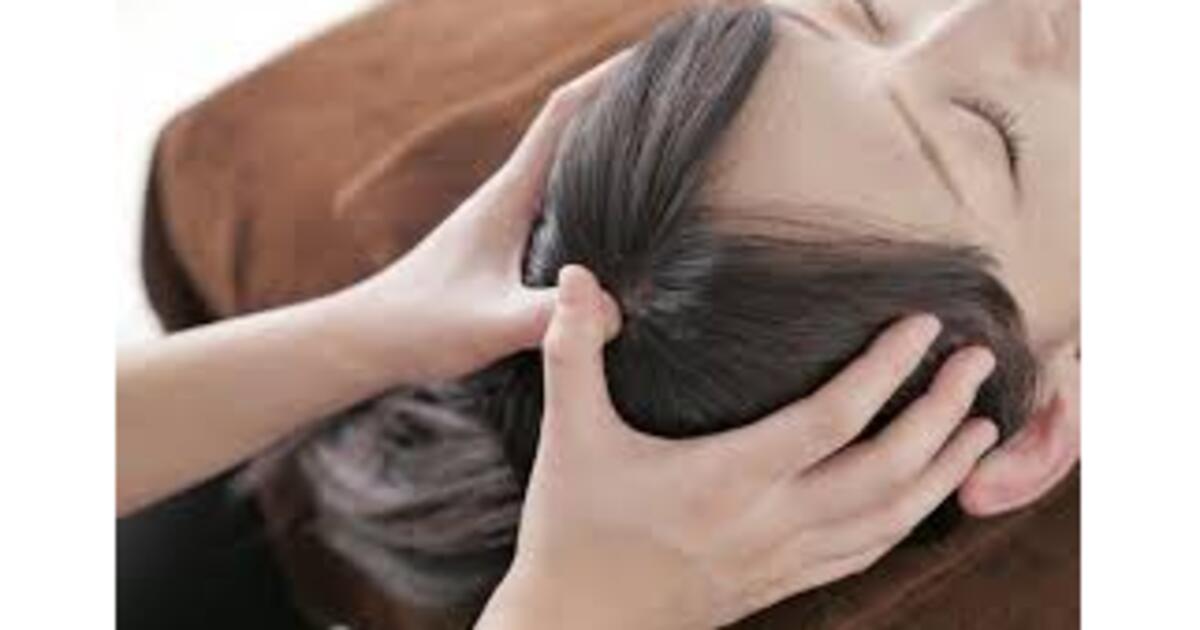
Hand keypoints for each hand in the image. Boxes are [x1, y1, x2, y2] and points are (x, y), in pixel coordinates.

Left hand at [333, 51, 629, 383]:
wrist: (369, 339)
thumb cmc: (420, 325)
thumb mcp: (490, 324)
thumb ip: (549, 316)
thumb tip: (616, 308)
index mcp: (509, 194)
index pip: (563, 115)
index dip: (607, 79)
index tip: (651, 62)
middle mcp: (510, 196)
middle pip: (573, 129)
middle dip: (621, 106)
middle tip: (673, 98)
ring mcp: (508, 220)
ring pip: (568, 168)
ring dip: (608, 149)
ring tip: (662, 147)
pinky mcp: (508, 247)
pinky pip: (562, 205)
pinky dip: (595, 194)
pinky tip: (620, 220)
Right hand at [477, 266, 999, 629]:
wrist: (576, 626)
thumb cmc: (572, 528)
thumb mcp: (570, 436)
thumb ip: (573, 351)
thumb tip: (574, 276)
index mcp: (723, 478)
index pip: (830, 419)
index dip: (885, 369)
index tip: (922, 324)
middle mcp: (767, 522)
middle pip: (885, 470)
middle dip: (941, 414)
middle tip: (978, 363)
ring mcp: (781, 559)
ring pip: (890, 519)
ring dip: (944, 470)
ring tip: (982, 425)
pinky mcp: (781, 582)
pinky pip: (866, 553)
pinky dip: (910, 519)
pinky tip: (929, 494)